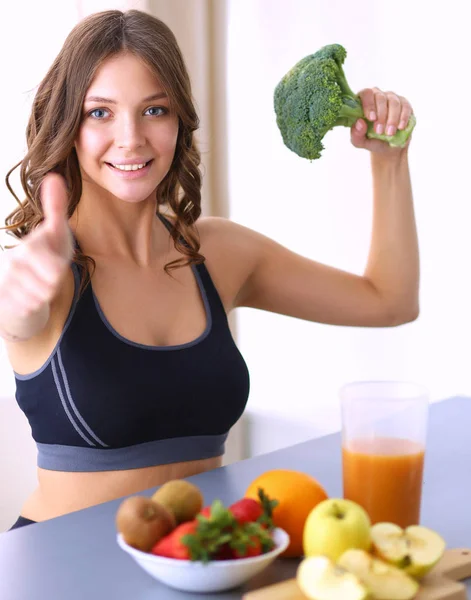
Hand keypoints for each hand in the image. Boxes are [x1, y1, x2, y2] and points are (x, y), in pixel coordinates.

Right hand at [0, 173, 72, 319]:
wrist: (25, 280)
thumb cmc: (47, 253)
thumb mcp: (56, 231)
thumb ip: (56, 207)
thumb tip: (53, 177)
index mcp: (28, 247)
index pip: (52, 266)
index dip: (57, 269)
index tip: (56, 266)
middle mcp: (13, 264)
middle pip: (48, 284)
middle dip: (53, 283)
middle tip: (48, 276)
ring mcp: (5, 282)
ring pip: (38, 298)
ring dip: (44, 295)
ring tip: (38, 284)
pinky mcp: (2, 299)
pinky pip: (28, 308)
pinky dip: (33, 305)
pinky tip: (28, 295)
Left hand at [351, 87, 413, 154]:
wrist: (387, 147)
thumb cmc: (371, 140)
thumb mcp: (360, 141)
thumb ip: (356, 134)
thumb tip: (359, 123)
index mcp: (363, 101)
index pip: (366, 94)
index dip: (369, 104)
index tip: (371, 118)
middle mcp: (378, 95)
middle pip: (380, 97)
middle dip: (381, 115)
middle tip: (379, 131)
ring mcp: (392, 98)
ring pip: (393, 102)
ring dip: (392, 118)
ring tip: (389, 133)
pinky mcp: (404, 104)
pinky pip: (405, 106)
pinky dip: (403, 117)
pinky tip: (401, 127)